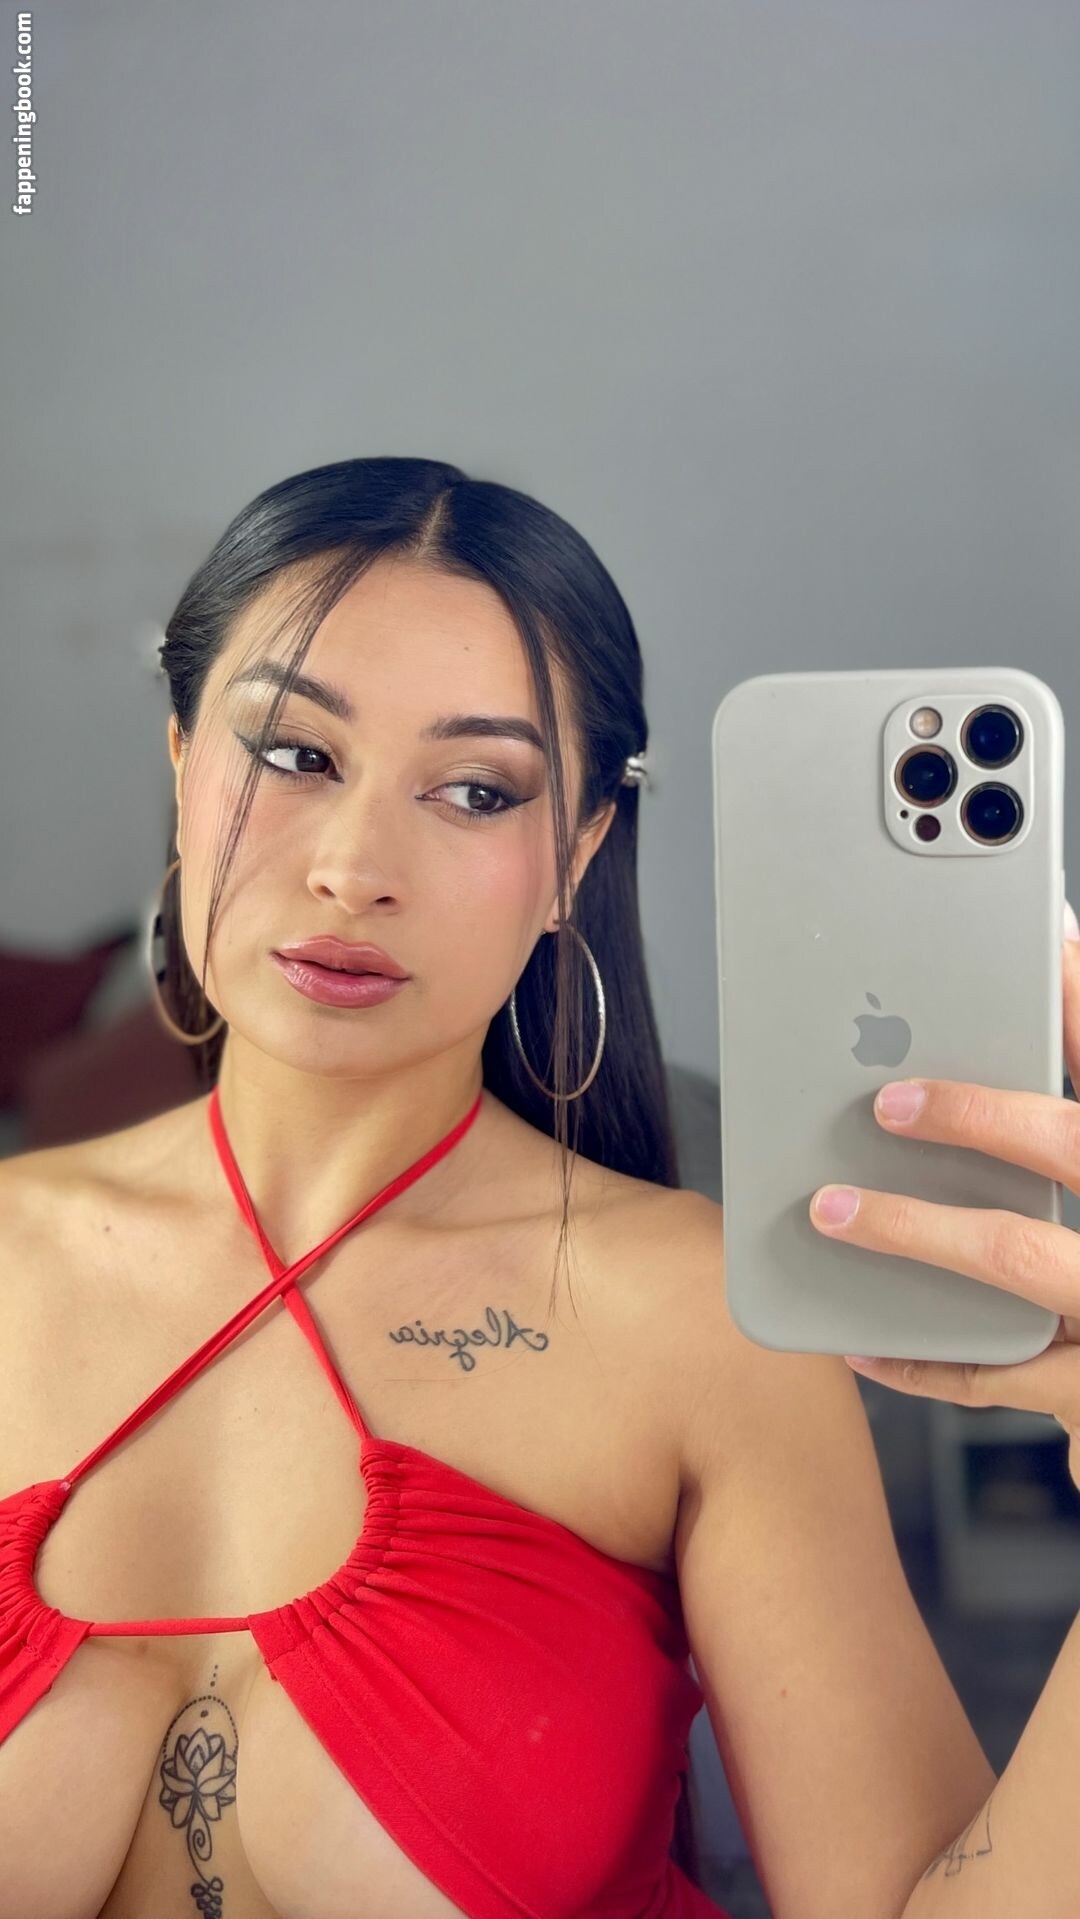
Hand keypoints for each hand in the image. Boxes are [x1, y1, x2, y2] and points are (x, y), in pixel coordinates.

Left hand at [807, 901, 1079, 1490]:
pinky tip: (862, 1339)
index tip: (1045, 934)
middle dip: (978, 1112)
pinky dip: (920, 1357)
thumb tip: (949, 1087)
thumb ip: (1062, 1149)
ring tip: (831, 1211)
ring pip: (1018, 1260)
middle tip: (889, 1098)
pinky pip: (996, 1376)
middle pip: (1072, 1146)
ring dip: (912, 1230)